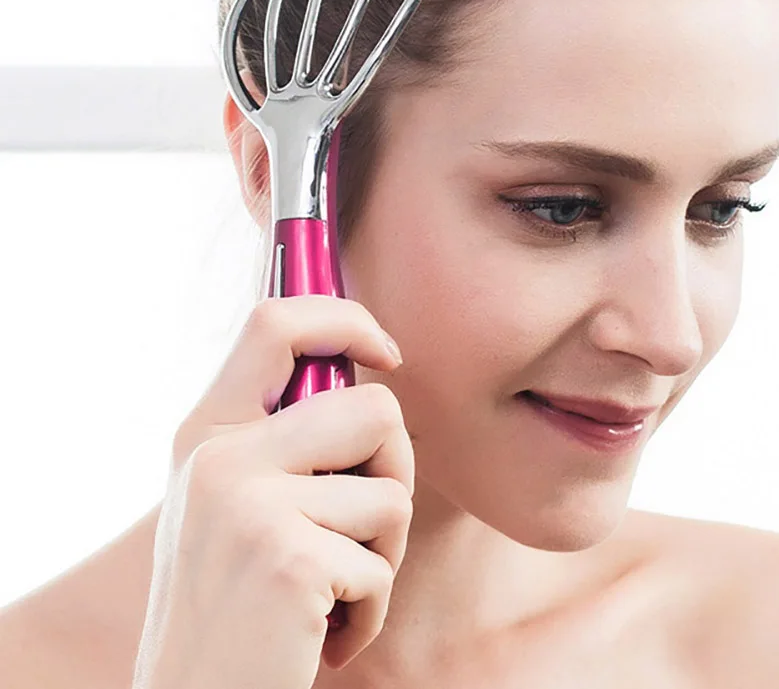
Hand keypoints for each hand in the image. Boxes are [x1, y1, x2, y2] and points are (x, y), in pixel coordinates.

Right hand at [132, 296, 413, 688]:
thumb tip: (373, 374)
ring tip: (334, 588)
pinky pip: (383, 564)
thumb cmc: (234, 605)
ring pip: (392, 491)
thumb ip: (284, 439)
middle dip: (396, 470)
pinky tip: (325, 635)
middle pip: (375, 407)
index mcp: (207, 431)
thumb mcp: (234, 503)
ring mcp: (249, 505)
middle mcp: (219, 457)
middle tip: (367, 527)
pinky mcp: (288, 559)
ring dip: (384, 552)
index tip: (388, 353)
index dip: (346, 319)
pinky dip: (371, 609)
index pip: (275, 322)